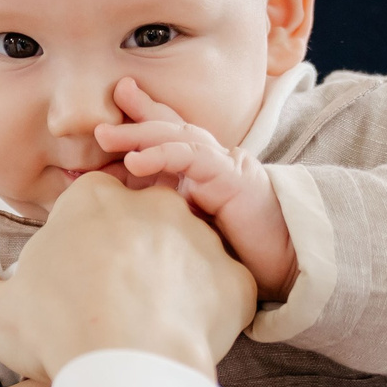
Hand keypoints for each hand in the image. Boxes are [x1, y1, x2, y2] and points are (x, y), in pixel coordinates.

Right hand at [0, 173, 256, 382]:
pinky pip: (224, 293)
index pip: (89, 205)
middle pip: (142, 223)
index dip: (80, 243)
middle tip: (110, 305)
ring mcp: (200, 238)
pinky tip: (182, 341)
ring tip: (147, 330)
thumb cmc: (55, 327)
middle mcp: (153, 203)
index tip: (72, 280)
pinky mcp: (235, 280)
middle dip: (130, 256)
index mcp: (93, 198)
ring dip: (170, 283)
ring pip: (186, 255)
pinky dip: (208, 314)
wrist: (123, 365)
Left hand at [93, 78, 297, 298]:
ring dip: (139, 133)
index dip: (141, 121)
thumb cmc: (241, 256)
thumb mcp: (190, 232)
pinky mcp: (233, 178)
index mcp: (203, 172)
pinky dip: (162, 155)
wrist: (289, 267)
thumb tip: (117, 216)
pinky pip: (194, 158)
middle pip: (170, 128)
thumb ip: (163, 216)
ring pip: (178, 136)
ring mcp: (225, 166)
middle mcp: (214, 162)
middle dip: (135, 118)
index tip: (106, 118)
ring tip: (105, 137)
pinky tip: (136, 161)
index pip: (168, 138)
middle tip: (97, 122)